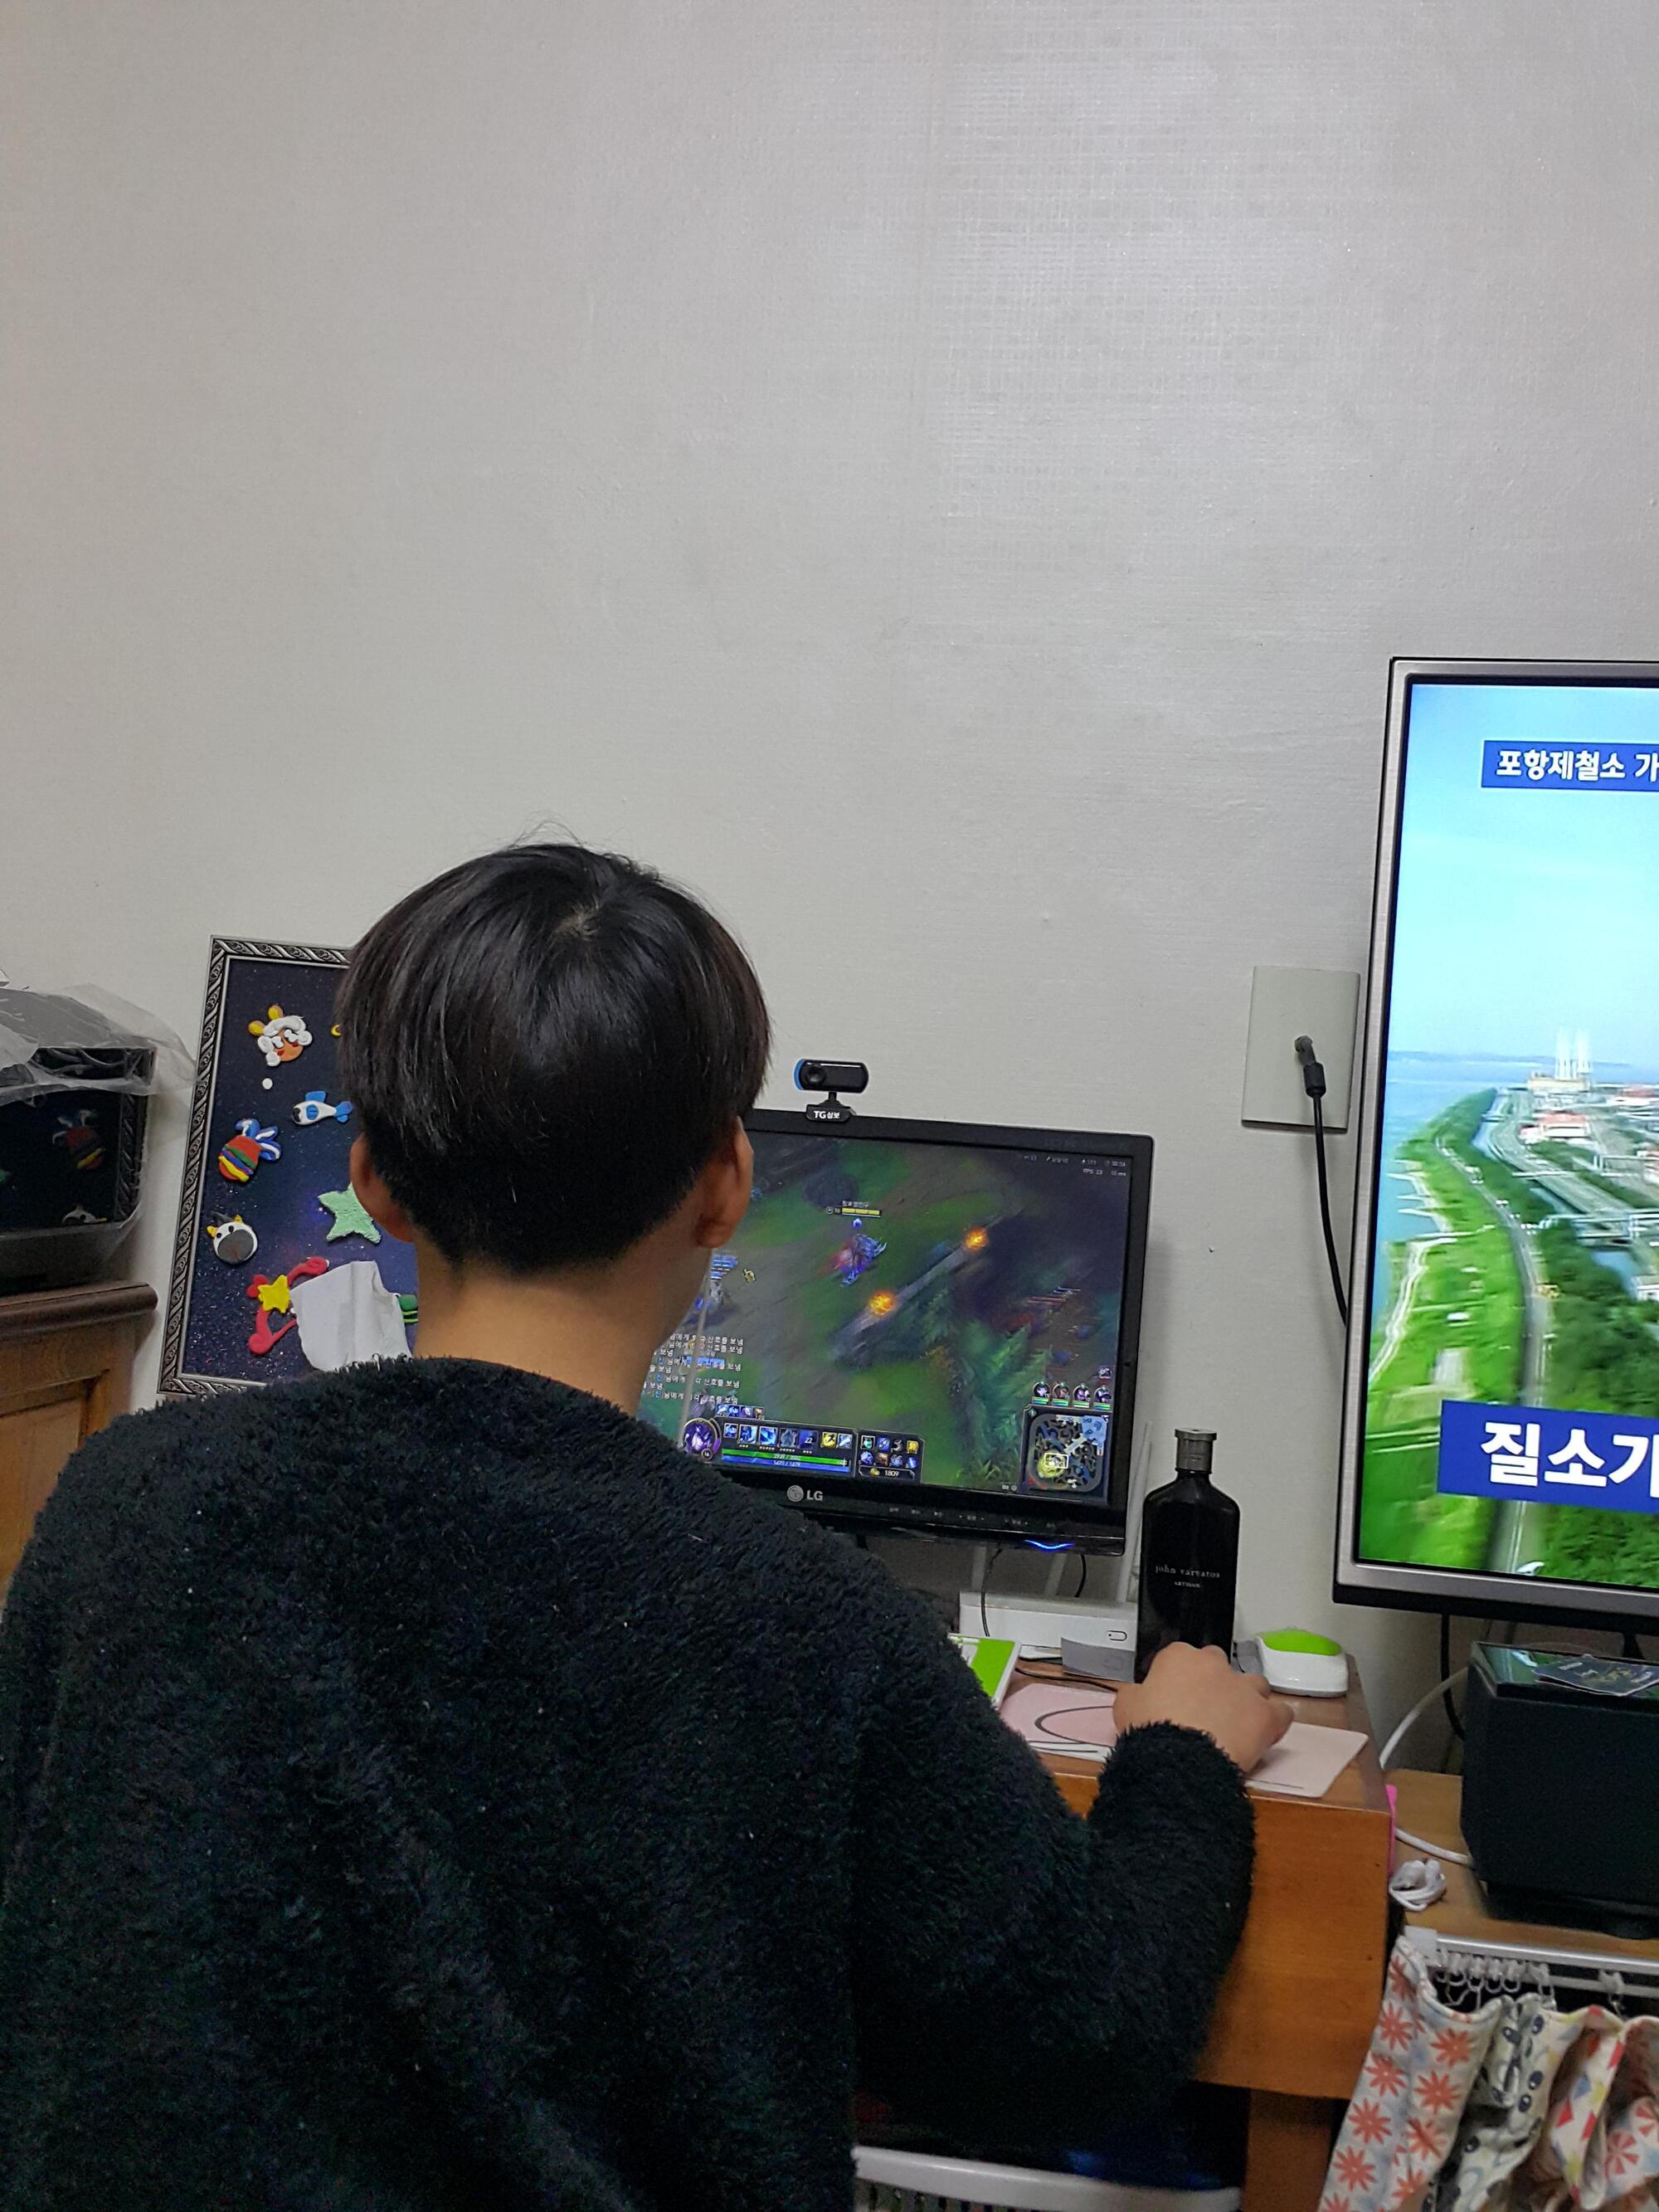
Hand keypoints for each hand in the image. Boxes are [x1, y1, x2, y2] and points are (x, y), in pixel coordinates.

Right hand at [1114, 1643, 1293, 1774]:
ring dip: (1247, 1698)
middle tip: (1202, 1710)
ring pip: (1254, 1683)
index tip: (1174, 1696)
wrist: (1178, 1761)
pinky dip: (1275, 1720)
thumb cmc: (1149, 1730)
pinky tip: (1265, 1731)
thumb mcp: (1125, 1706)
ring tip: (1236, 1722)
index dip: (1178, 1678)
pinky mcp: (1265, 1716)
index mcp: (1179, 1657)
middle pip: (1219, 1665)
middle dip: (1213, 1682)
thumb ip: (1136, 1693)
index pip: (1181, 1657)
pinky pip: (1281, 1711)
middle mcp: (1215, 1665)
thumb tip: (1139, 1694)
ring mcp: (1244, 1688)